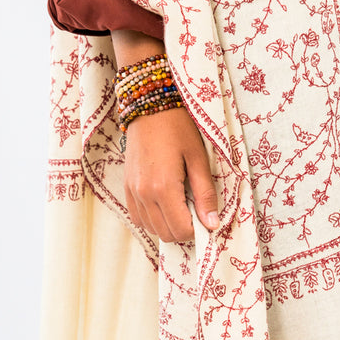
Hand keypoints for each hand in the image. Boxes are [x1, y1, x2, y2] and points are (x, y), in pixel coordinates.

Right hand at [123, 104, 219, 242]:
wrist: (149, 106)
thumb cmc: (178, 128)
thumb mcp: (198, 158)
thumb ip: (205, 194)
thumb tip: (213, 224)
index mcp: (163, 187)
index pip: (181, 229)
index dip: (197, 230)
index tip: (206, 217)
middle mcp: (144, 194)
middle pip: (166, 234)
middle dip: (184, 230)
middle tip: (196, 211)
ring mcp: (132, 191)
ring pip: (151, 228)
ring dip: (168, 225)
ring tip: (181, 206)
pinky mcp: (126, 187)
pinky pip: (138, 217)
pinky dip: (152, 219)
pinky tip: (164, 205)